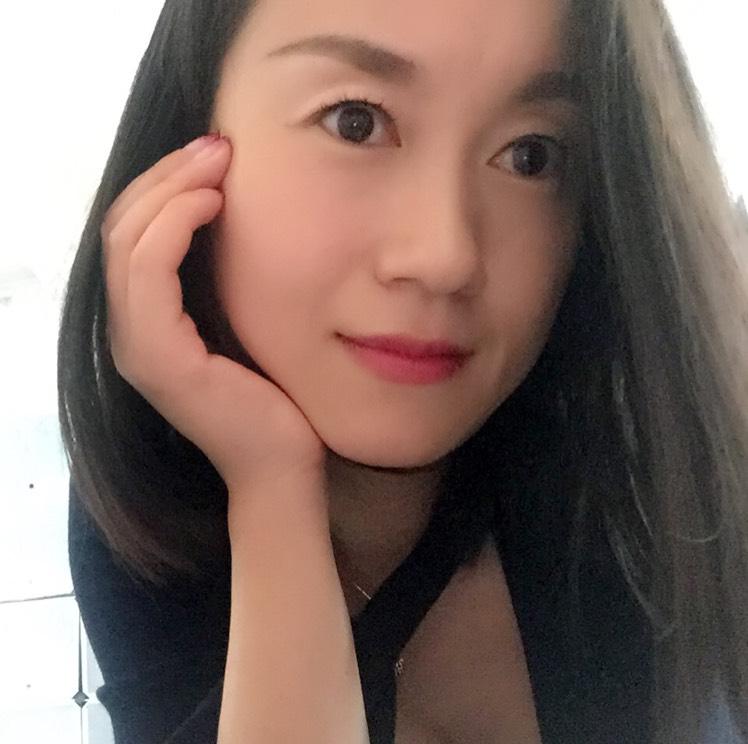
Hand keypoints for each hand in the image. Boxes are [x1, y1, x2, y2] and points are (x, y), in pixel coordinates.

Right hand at [101, 134, 325, 492]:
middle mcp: (130, 333)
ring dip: (170, 189)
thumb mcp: (244, 322)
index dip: (165, 184)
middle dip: (167, 175)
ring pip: (128, 241)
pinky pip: (147, 274)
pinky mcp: (160, 361)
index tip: (216, 156)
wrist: (283, 463)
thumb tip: (233, 215)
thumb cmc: (274, 396)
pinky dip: (172, 227)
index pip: (134, 234)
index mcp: (149, 323)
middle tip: (216, 144)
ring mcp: (138, 348)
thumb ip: (221, 280)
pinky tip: (213, 204)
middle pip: (123, 227)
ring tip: (217, 163)